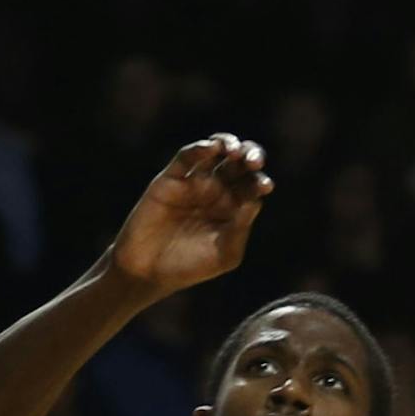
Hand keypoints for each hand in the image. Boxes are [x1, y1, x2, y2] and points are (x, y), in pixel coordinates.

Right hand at [111, 134, 272, 293]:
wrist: (149, 271)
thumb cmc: (190, 266)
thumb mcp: (224, 253)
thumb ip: (241, 227)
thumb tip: (256, 199)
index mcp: (235, 207)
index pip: (253, 185)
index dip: (260, 181)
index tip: (265, 186)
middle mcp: (218, 190)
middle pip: (239, 163)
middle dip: (251, 155)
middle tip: (254, 161)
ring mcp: (194, 182)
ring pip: (215, 151)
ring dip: (227, 144)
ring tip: (234, 151)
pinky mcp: (171, 178)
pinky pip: (187, 157)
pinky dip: (199, 148)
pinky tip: (210, 148)